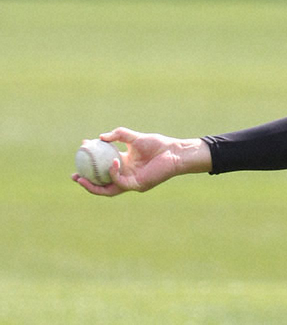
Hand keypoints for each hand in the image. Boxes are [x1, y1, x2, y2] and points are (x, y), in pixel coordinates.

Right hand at [71, 128, 211, 196]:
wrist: (174, 152)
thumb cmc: (158, 144)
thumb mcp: (134, 137)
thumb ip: (118, 135)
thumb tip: (100, 137)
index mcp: (124, 163)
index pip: (102, 166)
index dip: (89, 162)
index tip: (80, 151)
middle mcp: (125, 174)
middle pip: (101, 182)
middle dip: (86, 182)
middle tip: (74, 175)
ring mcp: (131, 181)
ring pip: (108, 189)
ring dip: (93, 186)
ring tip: (81, 178)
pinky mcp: (138, 185)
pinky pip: (120, 182)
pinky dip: (114, 173)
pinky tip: (112, 162)